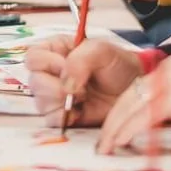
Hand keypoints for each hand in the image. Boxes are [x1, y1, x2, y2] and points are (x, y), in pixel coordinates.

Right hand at [25, 37, 141, 127]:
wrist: (137, 90)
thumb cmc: (118, 65)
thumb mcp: (101, 50)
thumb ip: (79, 60)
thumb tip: (66, 84)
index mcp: (54, 51)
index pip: (33, 57)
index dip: (47, 63)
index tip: (66, 67)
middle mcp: (51, 73)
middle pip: (34, 82)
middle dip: (56, 87)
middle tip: (81, 88)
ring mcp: (56, 96)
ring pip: (40, 102)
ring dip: (63, 102)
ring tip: (84, 98)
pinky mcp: (64, 116)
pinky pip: (51, 120)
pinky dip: (65, 118)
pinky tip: (81, 111)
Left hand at [98, 45, 170, 153]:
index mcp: (167, 70)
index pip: (135, 91)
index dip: (122, 110)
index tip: (113, 126)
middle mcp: (162, 74)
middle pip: (127, 98)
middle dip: (113, 120)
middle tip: (103, 139)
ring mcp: (167, 83)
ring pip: (131, 106)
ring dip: (115, 127)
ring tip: (106, 144)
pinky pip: (145, 115)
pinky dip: (130, 128)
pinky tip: (120, 139)